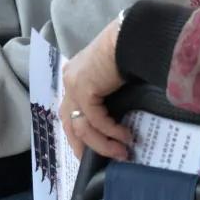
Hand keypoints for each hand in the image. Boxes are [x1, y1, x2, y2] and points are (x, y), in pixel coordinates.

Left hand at [60, 18, 131, 160]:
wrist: (131, 37)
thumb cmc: (127, 54)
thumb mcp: (110, 80)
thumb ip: (105, 97)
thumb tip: (115, 123)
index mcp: (74, 77)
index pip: (69, 112)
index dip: (78, 135)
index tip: (90, 152)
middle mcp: (69, 81)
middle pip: (69, 123)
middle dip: (83, 146)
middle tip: (100, 162)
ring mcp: (73, 85)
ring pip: (82, 127)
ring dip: (103, 144)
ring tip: (123, 153)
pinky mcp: (84, 89)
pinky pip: (96, 120)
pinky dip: (110, 132)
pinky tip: (125, 137)